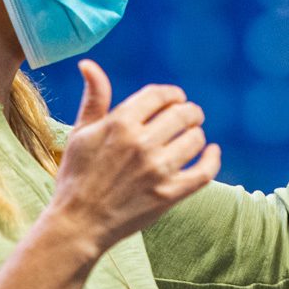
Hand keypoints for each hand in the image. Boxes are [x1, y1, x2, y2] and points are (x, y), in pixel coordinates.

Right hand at [45, 60, 220, 249]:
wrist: (78, 224)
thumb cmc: (76, 177)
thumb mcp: (80, 133)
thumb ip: (94, 98)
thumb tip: (88, 64)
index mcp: (120, 123)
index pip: (159, 95)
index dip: (172, 94)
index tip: (175, 99)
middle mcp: (141, 143)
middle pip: (182, 114)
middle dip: (189, 111)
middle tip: (189, 116)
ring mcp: (157, 170)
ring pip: (195, 139)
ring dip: (197, 134)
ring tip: (192, 136)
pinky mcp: (169, 195)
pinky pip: (204, 171)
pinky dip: (213, 158)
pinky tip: (212, 152)